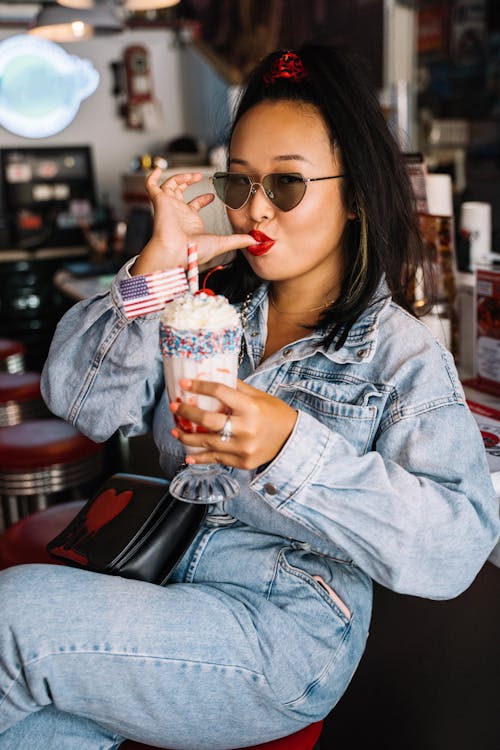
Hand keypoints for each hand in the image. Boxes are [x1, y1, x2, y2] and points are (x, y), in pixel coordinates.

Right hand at [131, 168, 255, 275]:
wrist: (177, 252)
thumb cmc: (194, 252)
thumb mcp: (222, 243)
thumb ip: (238, 240)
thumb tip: (255, 240)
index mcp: (189, 221)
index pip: (194, 206)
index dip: (203, 199)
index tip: (212, 195)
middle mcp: (178, 213)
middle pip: (180, 192)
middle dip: (189, 182)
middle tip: (199, 176)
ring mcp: (168, 206)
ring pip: (169, 186)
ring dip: (180, 177)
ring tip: (193, 175)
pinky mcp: (159, 201)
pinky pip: (151, 186)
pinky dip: (153, 177)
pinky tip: (159, 170)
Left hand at [170, 379, 297, 469]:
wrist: (292, 440)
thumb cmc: (275, 414)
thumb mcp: (258, 396)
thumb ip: (236, 388)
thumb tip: (213, 376)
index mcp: (250, 407)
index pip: (219, 392)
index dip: (199, 386)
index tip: (184, 383)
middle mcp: (246, 428)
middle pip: (208, 420)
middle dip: (187, 412)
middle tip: (174, 407)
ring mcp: (243, 448)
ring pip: (207, 442)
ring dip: (187, 436)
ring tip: (175, 430)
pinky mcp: (242, 462)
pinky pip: (216, 459)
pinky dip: (200, 458)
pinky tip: (188, 455)